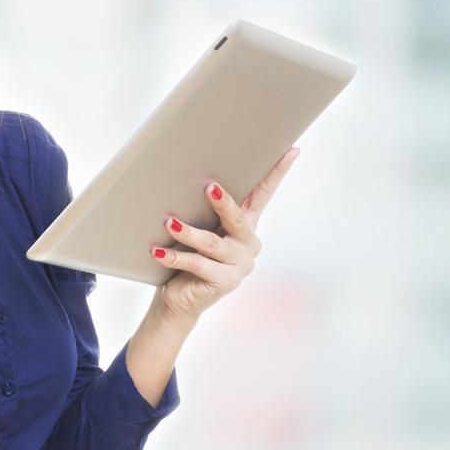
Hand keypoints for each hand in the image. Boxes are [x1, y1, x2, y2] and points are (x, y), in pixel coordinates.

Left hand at [149, 146, 301, 323]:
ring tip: (169, 224)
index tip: (291, 150)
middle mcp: (248, 244)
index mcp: (246, 226)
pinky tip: (158, 252)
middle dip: (223, 203)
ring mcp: (240, 265)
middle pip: (238, 219)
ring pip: (212, 243)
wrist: (180, 299)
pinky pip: (198, 265)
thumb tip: (193, 177)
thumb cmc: (188, 257)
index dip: (277, 173)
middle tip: (209, 187)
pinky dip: (176, 257)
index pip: (264, 195)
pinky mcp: (226, 282)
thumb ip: (203, 209)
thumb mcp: (199, 228)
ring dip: (188, 233)